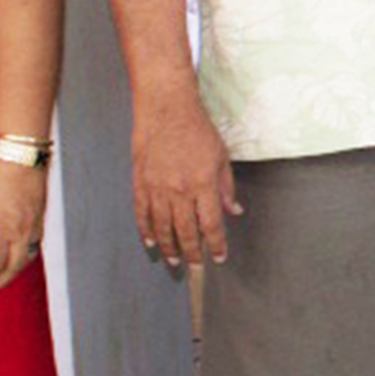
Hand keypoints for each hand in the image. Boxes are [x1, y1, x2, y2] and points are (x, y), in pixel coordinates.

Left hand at [0, 156, 47, 292]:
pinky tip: (18, 255)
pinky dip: (26, 255)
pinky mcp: (41, 217)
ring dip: (15, 270)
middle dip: (1, 281)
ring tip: (4, 275)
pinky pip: (35, 245)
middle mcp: (21, 231)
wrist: (20, 154)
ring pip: (28, 258)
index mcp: (2, 229)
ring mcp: (34, 225)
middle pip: (14, 267)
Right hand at [134, 93, 240, 268]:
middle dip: (192, 253)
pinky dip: (146, 229)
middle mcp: (179, 190)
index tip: (219, 257)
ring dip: (168, 246)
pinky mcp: (140, 181)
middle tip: (195, 267)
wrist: (166, 108)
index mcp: (203, 184)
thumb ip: (226, 187)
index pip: (211, 225)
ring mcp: (157, 188)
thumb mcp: (221, 157)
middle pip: (185, 232)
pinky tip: (150, 241)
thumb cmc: (197, 129)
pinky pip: (142, 213)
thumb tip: (234, 212)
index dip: (215, 245)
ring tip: (174, 259)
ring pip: (162, 227)